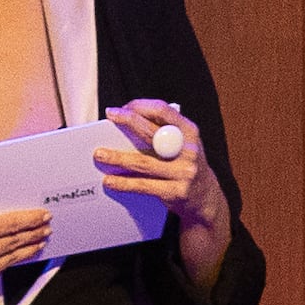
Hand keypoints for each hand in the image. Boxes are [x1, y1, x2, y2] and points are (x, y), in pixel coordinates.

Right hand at [0, 205, 53, 304]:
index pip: (9, 225)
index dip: (28, 220)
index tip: (41, 216)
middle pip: (14, 243)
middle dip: (33, 234)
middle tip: (45, 228)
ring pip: (10, 260)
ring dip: (27, 250)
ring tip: (38, 242)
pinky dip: (5, 265)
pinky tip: (13, 258)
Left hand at [96, 100, 222, 228]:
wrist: (205, 197)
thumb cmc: (184, 164)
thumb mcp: (182, 144)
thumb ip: (162, 133)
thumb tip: (126, 124)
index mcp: (189, 132)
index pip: (164, 112)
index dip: (141, 107)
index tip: (121, 108)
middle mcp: (189, 151)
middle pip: (152, 133)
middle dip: (128, 122)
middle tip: (109, 116)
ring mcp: (184, 173)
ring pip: (144, 162)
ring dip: (118, 157)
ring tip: (99, 154)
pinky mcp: (176, 192)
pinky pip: (144, 186)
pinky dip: (124, 183)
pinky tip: (109, 180)